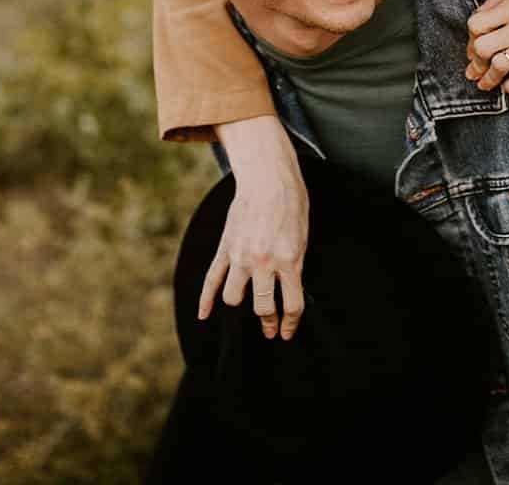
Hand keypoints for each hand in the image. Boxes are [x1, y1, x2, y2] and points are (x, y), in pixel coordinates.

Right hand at [203, 115, 308, 340]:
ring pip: (233, 297)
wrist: (267, 178)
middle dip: (268, 322)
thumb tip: (291, 289)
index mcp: (289, 260)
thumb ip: (296, 265)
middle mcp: (263, 262)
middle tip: (270, 329)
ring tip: (248, 312)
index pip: (291, 304)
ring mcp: (240, 256)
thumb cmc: (291, 204)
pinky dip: (205, 299)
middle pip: (262, 307)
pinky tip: (204, 314)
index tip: (287, 332)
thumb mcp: (304, 237)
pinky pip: (212, 278)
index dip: (290, 323)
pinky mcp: (226, 247)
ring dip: (240, 309)